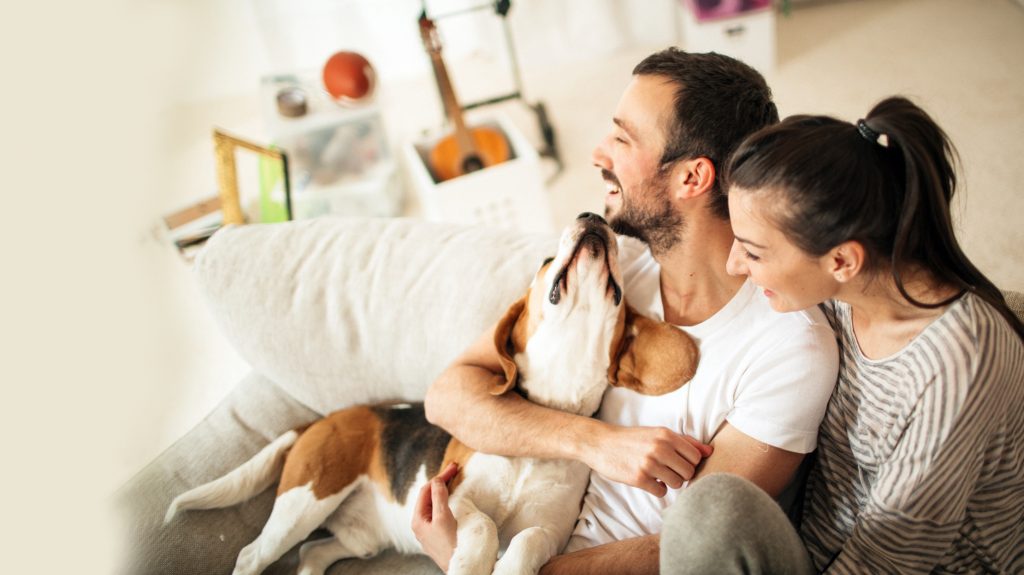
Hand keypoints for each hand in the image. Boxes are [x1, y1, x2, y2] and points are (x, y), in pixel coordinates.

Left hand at [412, 462, 460, 571]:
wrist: (462, 567)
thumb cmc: (451, 545)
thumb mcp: (443, 518)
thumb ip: (438, 497)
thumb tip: (436, 480)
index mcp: (418, 519)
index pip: (426, 490)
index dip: (439, 477)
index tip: (453, 467)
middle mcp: (421, 524)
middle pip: (429, 496)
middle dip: (441, 482)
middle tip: (454, 469)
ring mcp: (429, 530)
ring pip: (434, 504)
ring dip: (443, 490)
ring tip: (453, 479)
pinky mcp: (438, 534)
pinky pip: (439, 512)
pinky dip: (446, 501)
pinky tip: (452, 497)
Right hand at [584, 425, 712, 496]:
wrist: (601, 443)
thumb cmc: (633, 439)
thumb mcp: (658, 434)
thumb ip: (685, 442)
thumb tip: (710, 452)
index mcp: (666, 435)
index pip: (696, 457)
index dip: (689, 463)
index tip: (677, 462)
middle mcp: (660, 448)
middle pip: (689, 472)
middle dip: (681, 474)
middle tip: (667, 470)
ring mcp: (649, 464)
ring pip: (678, 483)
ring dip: (670, 482)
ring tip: (657, 475)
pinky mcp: (639, 478)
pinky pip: (662, 492)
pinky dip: (657, 489)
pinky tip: (648, 480)